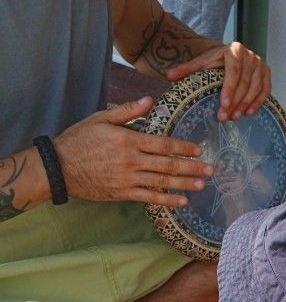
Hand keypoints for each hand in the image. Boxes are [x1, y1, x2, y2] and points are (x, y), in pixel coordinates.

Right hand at [53, 98, 213, 206]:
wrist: (59, 167)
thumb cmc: (79, 139)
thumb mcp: (101, 118)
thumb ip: (128, 111)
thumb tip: (150, 100)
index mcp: (129, 140)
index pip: (163, 144)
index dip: (183, 147)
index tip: (199, 150)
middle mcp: (132, 161)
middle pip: (168, 164)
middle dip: (192, 167)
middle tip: (211, 170)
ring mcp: (128, 179)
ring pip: (162, 181)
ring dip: (184, 184)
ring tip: (202, 185)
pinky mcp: (123, 193)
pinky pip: (150, 198)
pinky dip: (167, 200)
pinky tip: (182, 201)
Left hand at [166, 41, 270, 121]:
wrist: (230, 56)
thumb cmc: (214, 62)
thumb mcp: (201, 64)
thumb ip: (186, 69)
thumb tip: (169, 76)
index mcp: (234, 50)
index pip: (233, 70)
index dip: (229, 88)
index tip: (224, 104)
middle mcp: (250, 55)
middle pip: (245, 82)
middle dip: (236, 101)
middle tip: (226, 117)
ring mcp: (260, 64)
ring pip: (256, 87)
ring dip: (246, 104)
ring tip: (236, 117)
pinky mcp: (267, 73)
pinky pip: (265, 90)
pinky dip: (258, 102)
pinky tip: (249, 113)